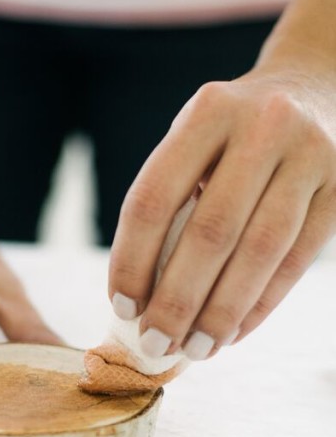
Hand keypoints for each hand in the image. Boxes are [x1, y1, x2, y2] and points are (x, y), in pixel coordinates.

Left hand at [109, 62, 335, 361]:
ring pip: (260, 251)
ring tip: (195, 350)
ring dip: (222, 312)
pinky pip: (297, 260)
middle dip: (177, 299)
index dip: (133, 260)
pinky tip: (234, 333)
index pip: (154, 198)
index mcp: (207, 111)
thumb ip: (171, 199)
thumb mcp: (197, 139)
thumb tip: (141, 296)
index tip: (121, 309)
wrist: (318, 86)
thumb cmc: (234, 132)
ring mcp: (310, 155)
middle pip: (210, 231)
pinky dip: (262, 304)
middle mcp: (262, 126)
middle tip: (155, 345)